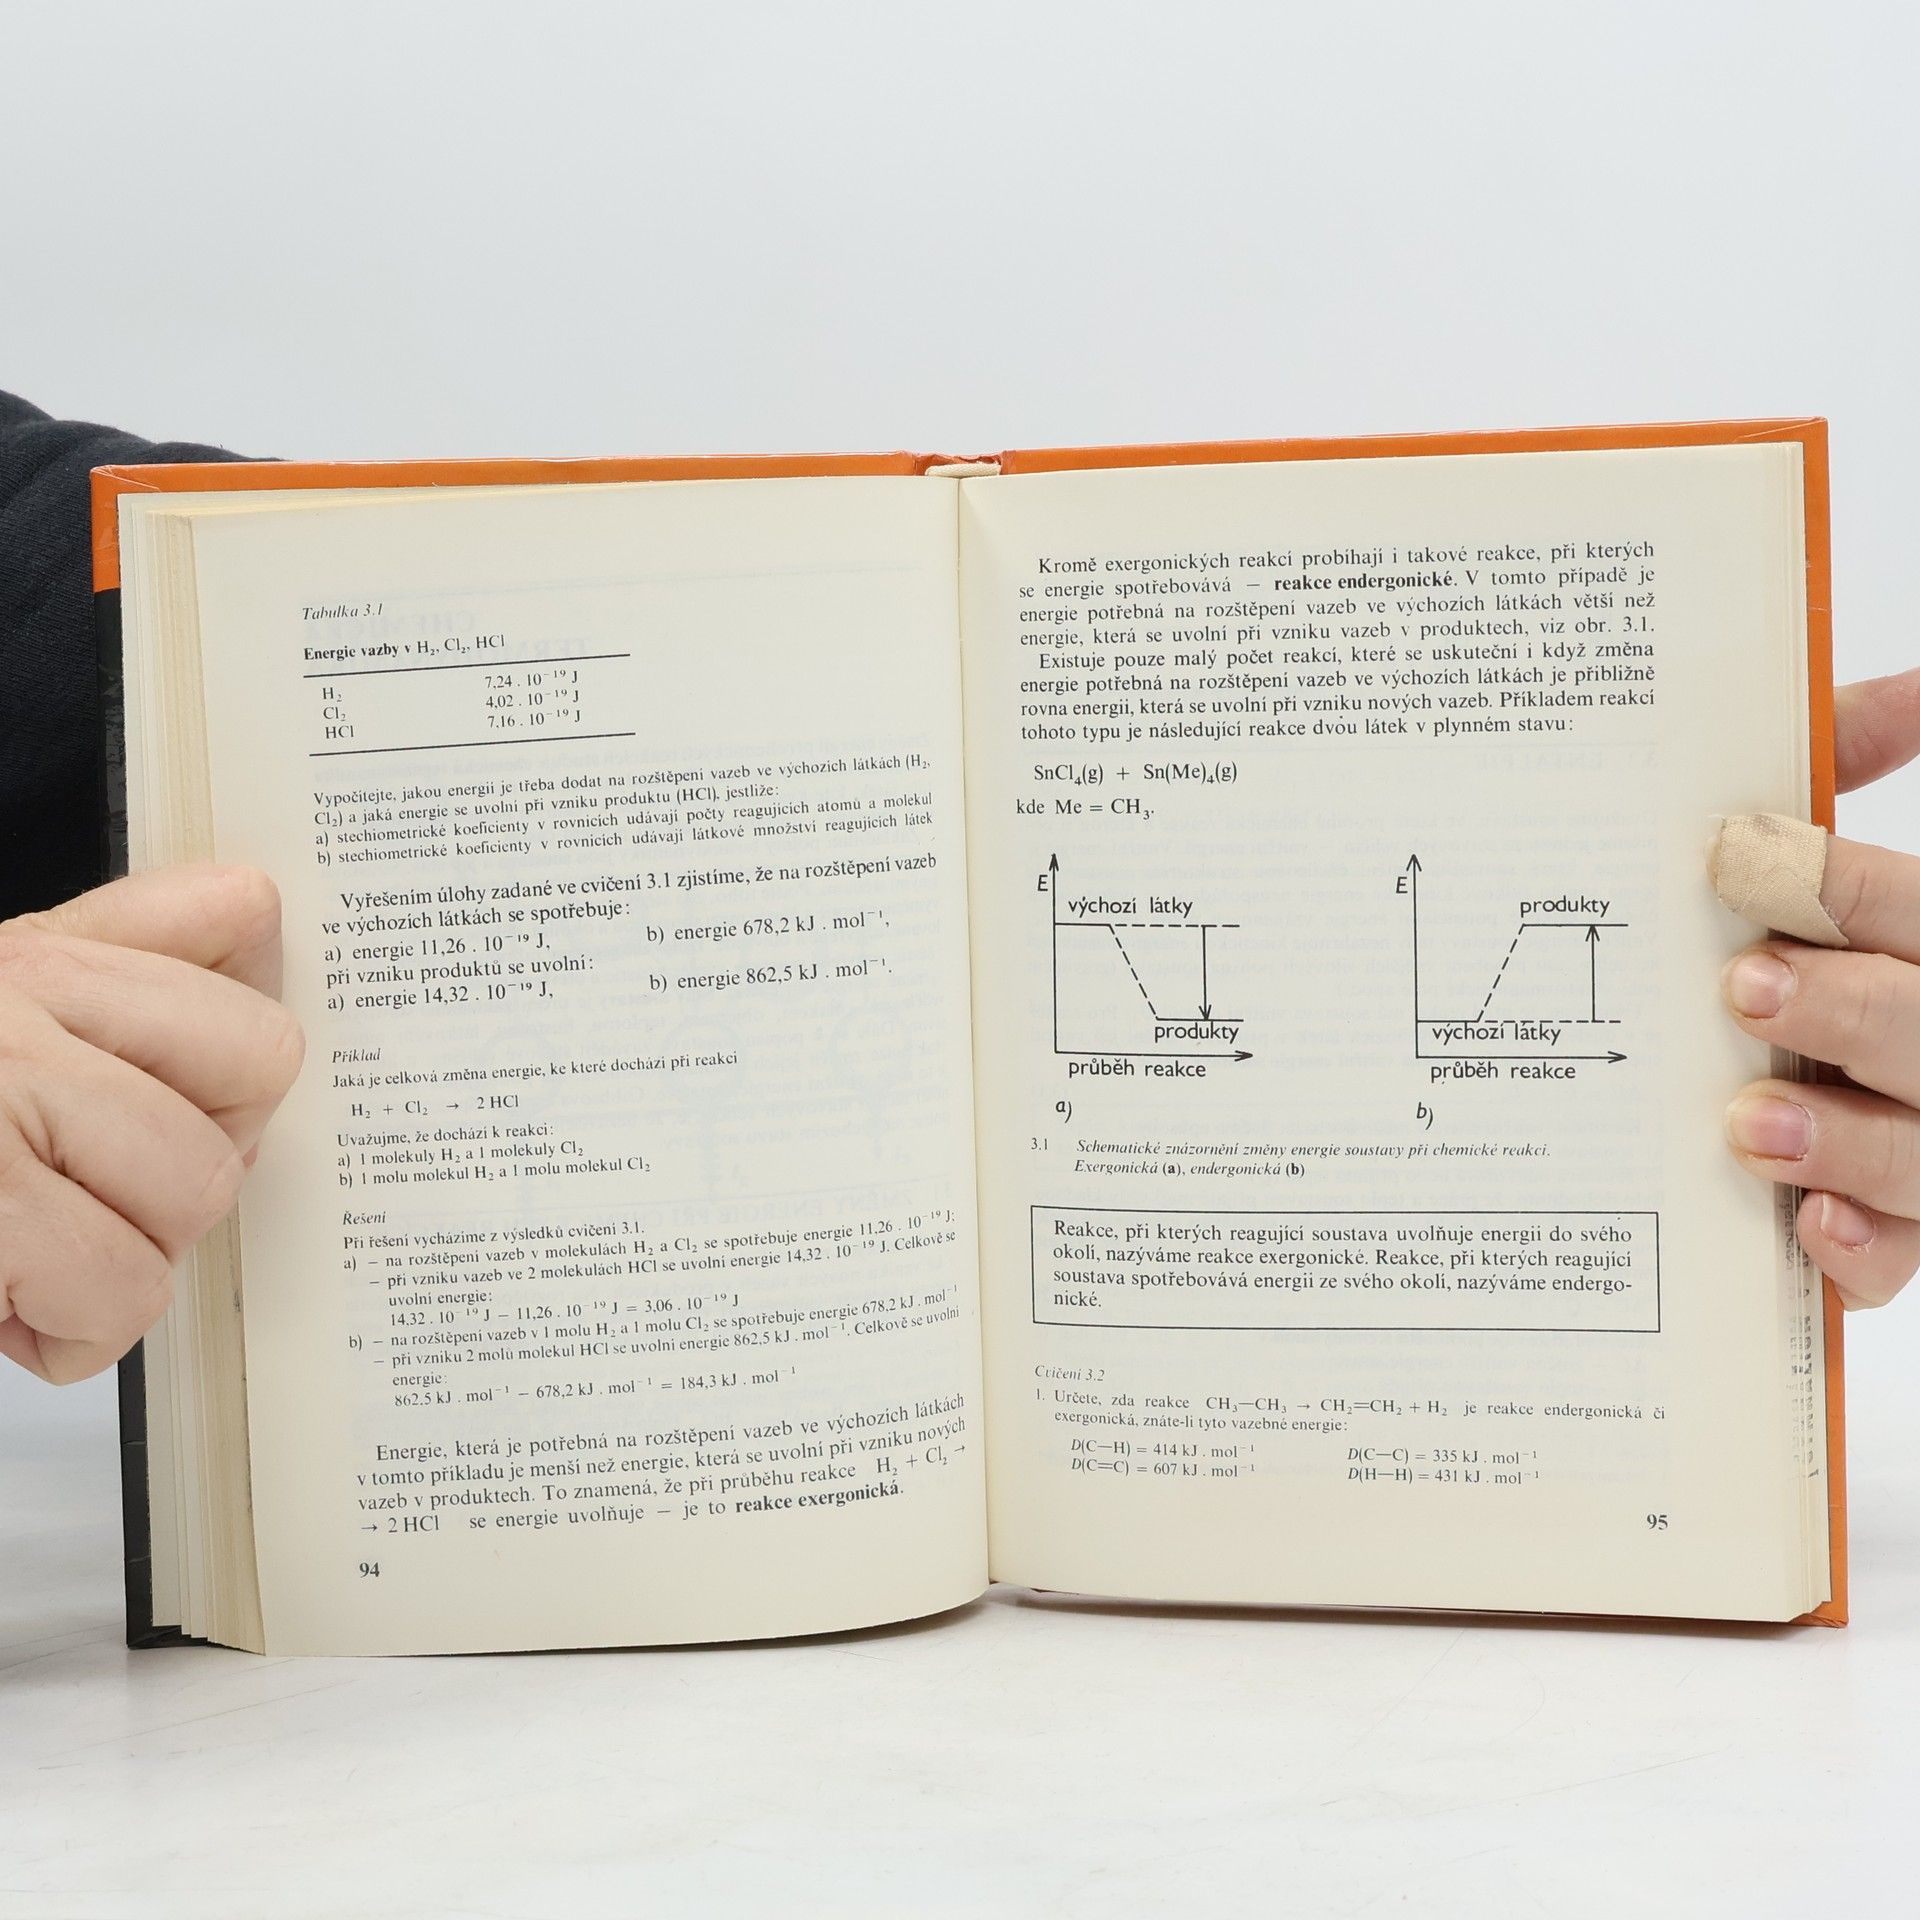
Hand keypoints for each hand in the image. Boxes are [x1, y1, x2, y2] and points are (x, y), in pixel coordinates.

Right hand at [0, 867, 303, 1382]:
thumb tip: (253, 924)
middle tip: (99, 1191)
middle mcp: (12, 1008)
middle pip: (257, 1065)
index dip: (233, 1032)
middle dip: (194, 1156)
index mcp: (29, 954)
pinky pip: (116, 1293)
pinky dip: (71, 1330)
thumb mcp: (4, 1008)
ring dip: (129, 1251)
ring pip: (198, 1189)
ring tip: (36, 1251)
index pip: (240, 915)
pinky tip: (2, 1302)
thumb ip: (126, 951)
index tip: (189, 1092)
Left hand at [1723, 667, 1919, 1305]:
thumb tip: (1912, 679)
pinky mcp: (1902, 1236)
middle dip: (1851, 1011)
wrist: (1820, 1057)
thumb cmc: (1829, 947)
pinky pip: (1901, 1262)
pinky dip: (1863, 1250)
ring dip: (1848, 1139)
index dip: (1851, 890)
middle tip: (1746, 990)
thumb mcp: (1834, 872)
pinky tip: (1808, 1228)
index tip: (1744, 863)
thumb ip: (1848, 764)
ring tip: (1749, 1123)